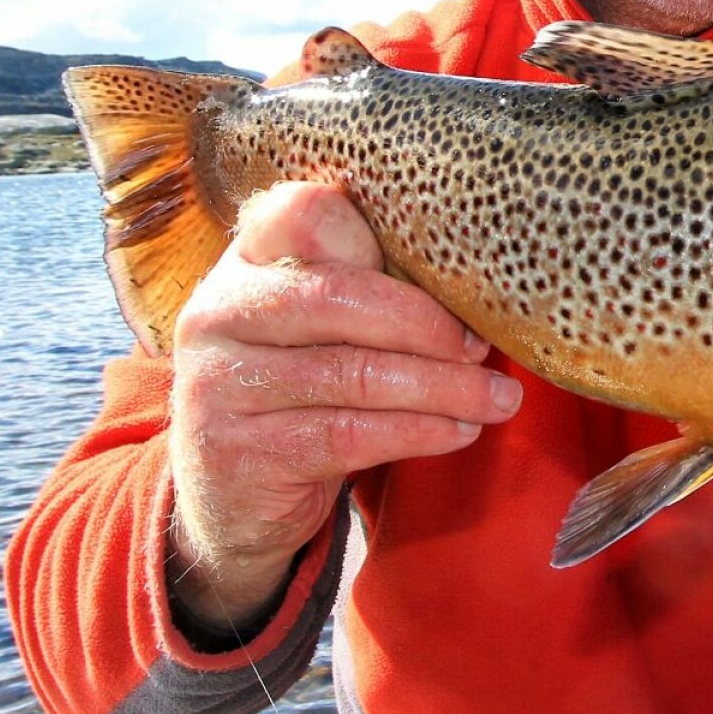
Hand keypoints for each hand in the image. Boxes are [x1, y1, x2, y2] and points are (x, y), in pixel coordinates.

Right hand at [165, 182, 522, 632]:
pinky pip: (348, 434)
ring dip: (442, 388)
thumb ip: (364, 293)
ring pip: (353, 374)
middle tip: (483, 349)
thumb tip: (474, 290)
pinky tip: (456, 431)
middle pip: (338, 296)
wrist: (231, 501)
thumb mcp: (314, 333)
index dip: (376, 235)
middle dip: (427, 324)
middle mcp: (218, 314)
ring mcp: (218, 384)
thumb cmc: (296, 399)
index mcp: (244, 264)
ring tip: (495, 399)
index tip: (446, 275)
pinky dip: (417, 431)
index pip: (302, 212)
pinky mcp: (239, 452)